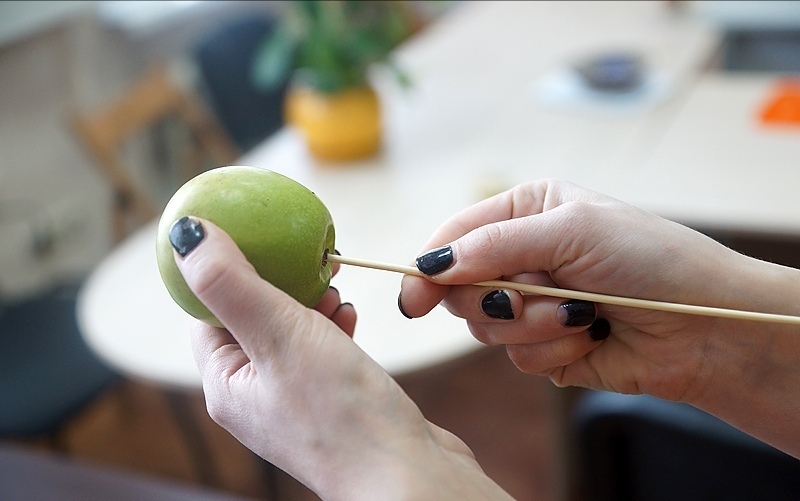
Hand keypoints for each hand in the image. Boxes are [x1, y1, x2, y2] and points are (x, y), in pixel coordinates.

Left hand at [172, 218, 512, 499]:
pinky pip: (321, 352)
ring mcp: (294, 403)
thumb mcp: (277, 333)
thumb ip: (230, 283)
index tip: (254, 238)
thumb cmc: (339, 412)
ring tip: (335, 287)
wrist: (406, 475)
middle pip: (250, 319)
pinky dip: (332, 327)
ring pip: (289, 334)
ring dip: (308, 303)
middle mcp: (254, 397)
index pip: (205, 314)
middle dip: (276, 282)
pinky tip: (352, 316)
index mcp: (226, 385)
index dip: (223, 271)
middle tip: (304, 257)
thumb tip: (186, 234)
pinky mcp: (331, 404)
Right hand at [399, 180, 799, 409]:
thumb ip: (494, 245)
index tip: (415, 298)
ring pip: (487, 326)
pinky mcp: (546, 347)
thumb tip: (432, 265)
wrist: (706, 325)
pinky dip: (554, 349)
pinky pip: (519, 357)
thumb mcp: (570, 230)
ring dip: (535, 324)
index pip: (456, 237)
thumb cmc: (649, 258)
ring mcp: (534, 304)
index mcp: (525, 214)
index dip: (431, 267)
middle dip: (498, 297)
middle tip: (527, 295)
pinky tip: (591, 335)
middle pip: (461, 289)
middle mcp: (523, 258)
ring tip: (581, 312)